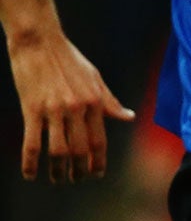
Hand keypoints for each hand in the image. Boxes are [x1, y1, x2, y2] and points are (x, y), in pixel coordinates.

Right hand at [7, 28, 133, 182]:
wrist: (39, 40)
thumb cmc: (68, 57)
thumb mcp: (95, 78)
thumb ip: (111, 101)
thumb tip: (129, 117)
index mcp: (95, 102)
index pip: (99, 140)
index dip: (98, 161)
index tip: (97, 174)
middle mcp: (77, 109)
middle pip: (80, 150)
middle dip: (80, 170)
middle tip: (76, 180)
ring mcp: (54, 110)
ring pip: (58, 150)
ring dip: (58, 170)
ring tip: (58, 179)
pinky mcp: (32, 108)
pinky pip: (32, 142)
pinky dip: (31, 162)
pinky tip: (30, 174)